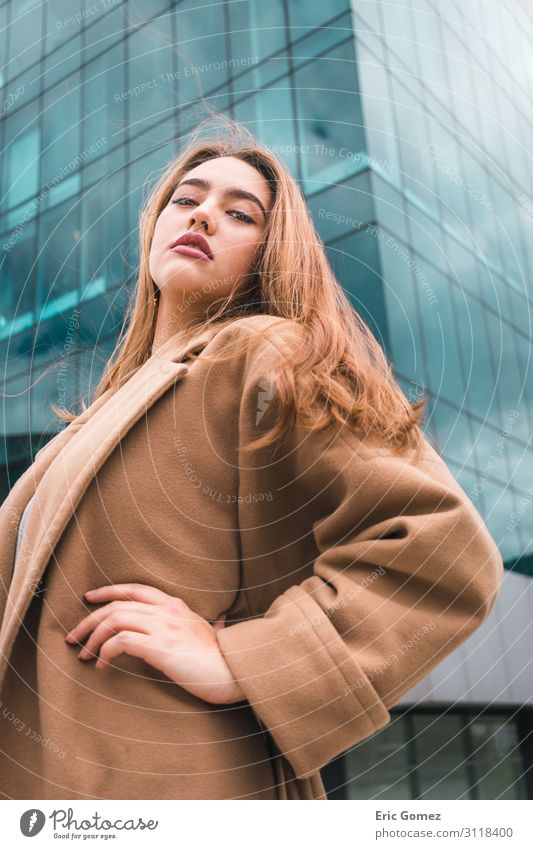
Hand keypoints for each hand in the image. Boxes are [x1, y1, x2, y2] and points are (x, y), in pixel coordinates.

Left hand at [64, 583, 245, 704]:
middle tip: (74, 638)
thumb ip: (212, 623)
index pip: (134, 588)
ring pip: (114, 620)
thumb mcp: (214, 632)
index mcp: (175, 605)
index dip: (107, 590)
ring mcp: (164, 628)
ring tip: (84, 655)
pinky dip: (106, 652)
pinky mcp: (161, 648)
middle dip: (89, 621)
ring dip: (93, 638)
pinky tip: (102, 666)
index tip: (88, 599)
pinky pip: (122, 642)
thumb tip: (219, 622)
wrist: (235, 672)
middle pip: (116, 605)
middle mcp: (167, 611)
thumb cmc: (225, 658)